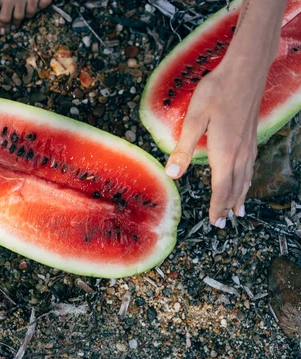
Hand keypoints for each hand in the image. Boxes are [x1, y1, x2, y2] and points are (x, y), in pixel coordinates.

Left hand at [164, 59, 262, 227]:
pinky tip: (244, 180)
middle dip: (228, 206)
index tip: (215, 223)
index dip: (218, 207)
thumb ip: (183, 149)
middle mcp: (240, 153)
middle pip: (235, 187)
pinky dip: (246, 180)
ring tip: (238, 211)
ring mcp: (249, 144)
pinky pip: (250, 166)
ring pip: (245, 178)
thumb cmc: (217, 91)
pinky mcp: (251, 136)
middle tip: (225, 224)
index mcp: (224, 152)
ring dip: (240, 196)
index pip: (221, 188)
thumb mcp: (194, 119)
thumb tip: (172, 174)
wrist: (245, 69)